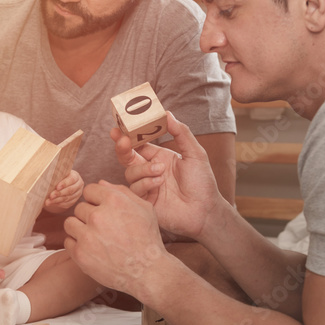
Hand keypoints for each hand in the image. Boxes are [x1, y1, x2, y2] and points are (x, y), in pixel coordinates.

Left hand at [44, 169, 82, 211]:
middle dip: (59, 193)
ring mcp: (77, 194)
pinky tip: (51, 203)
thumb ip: (56, 175)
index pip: (72, 179)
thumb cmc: (59, 176)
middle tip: (51, 196)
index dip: (64, 183)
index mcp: (76, 176)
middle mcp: (78, 185)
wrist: (61, 183)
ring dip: (57, 200)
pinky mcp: (73, 201)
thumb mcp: (59, 174)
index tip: (57, 187)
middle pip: (70, 190)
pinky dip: (58, 204)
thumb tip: (46, 178)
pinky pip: (66, 204)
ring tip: (48, 202)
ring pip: (67, 198)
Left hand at [63, 181, 172, 296]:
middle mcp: (98, 216)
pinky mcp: (80, 254)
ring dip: (80, 229)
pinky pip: (68, 241)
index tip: (102, 210)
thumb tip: (101, 183)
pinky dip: (77, 245)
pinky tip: (91, 249)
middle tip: (102, 228)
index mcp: (114, 200)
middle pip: (79, 208)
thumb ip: (122, 192)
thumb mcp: (144, 209)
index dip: (96, 200)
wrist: (147, 271)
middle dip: (89, 216)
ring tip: (94, 238)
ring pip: (70, 223)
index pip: (89, 191)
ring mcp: (87, 236)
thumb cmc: (148, 239)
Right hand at [112, 112, 220, 239]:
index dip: (128, 135)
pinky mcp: (145, 201)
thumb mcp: (195, 153)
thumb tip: (167, 114)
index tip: (119, 128)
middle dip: (122, 148)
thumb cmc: (202, 183)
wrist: (205, 210)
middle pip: (127, 157)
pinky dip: (146, 183)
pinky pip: (135, 189)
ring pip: (130, 172)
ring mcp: (146, 185)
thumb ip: (181, 133)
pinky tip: (159, 184)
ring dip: (143, 169)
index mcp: (159, 156)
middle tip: (123, 141)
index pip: (138, 143)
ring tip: (161, 171)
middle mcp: (149, 170)